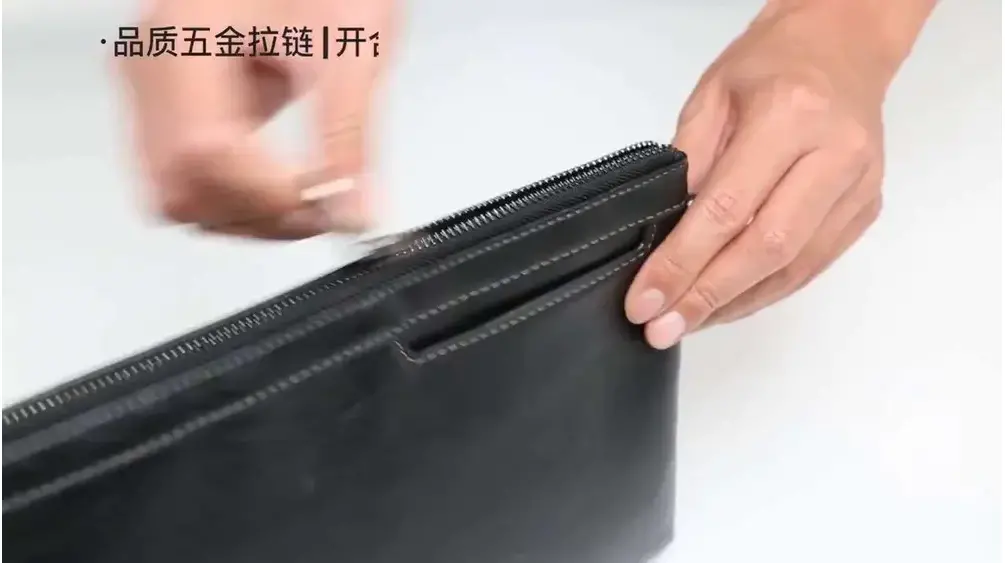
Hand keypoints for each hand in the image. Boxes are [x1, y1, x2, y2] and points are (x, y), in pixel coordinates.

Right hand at [118, 0, 393, 238]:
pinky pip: (185, 176)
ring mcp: (154, 83)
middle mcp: (154, 61)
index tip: (323, 206)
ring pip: (176, 195)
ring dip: (245, 216)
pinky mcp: (170, 101)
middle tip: (321, 211)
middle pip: (180, 187)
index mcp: (186, 35)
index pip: (204, 152)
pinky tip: (281, 182)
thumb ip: (351, 142)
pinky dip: (234, 196)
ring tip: (305, 200)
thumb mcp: (349, 50)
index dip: (267, 196)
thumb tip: (355, 214)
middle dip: (257, 217)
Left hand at [624, 0, 934, 348]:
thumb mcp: (711, 96)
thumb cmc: (772, 62)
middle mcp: (834, 154)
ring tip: (689, 324)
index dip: (682, 263)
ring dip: (736, 303)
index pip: (725, 209)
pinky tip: (729, 304)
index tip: (646, 300)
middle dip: (706, 296)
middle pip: (765, 248)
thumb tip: (663, 235)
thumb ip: (688, 163)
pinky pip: (813, 265)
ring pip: (793, 267)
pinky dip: (767, 291)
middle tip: (662, 330)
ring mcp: (858, 186)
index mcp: (789, 116)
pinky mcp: (866, 207)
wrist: (843, 43)